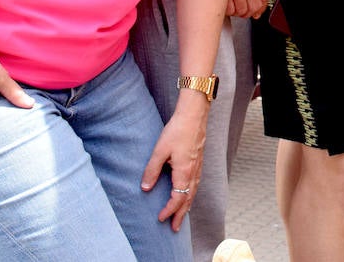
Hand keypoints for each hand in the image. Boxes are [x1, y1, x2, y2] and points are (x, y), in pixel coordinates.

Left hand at [142, 97, 206, 230]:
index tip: (160, 218)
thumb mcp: (160, 150)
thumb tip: (145, 188)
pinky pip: (196, 183)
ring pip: (194, 191)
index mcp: (185, 171)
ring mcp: (198, 165)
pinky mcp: (198, 160)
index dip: (169, 210)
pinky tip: (188, 192)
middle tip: (174, 228)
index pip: (178, 197)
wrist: (194, 114)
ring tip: (181, 215)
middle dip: (181, 214)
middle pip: (188, 198)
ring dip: (187, 205)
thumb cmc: (177, 130)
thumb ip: (152, 170)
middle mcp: (194, 171)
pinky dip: (191, 193)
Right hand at [227, 0, 270, 17]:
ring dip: (240, 13)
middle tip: (246, 12)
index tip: (259, 9)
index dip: (262, 5)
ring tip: (236, 10)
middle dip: (251, 12)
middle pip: (254, 5)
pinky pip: (229, 8)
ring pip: (242, 9)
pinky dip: (228, 11)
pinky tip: (227, 7)